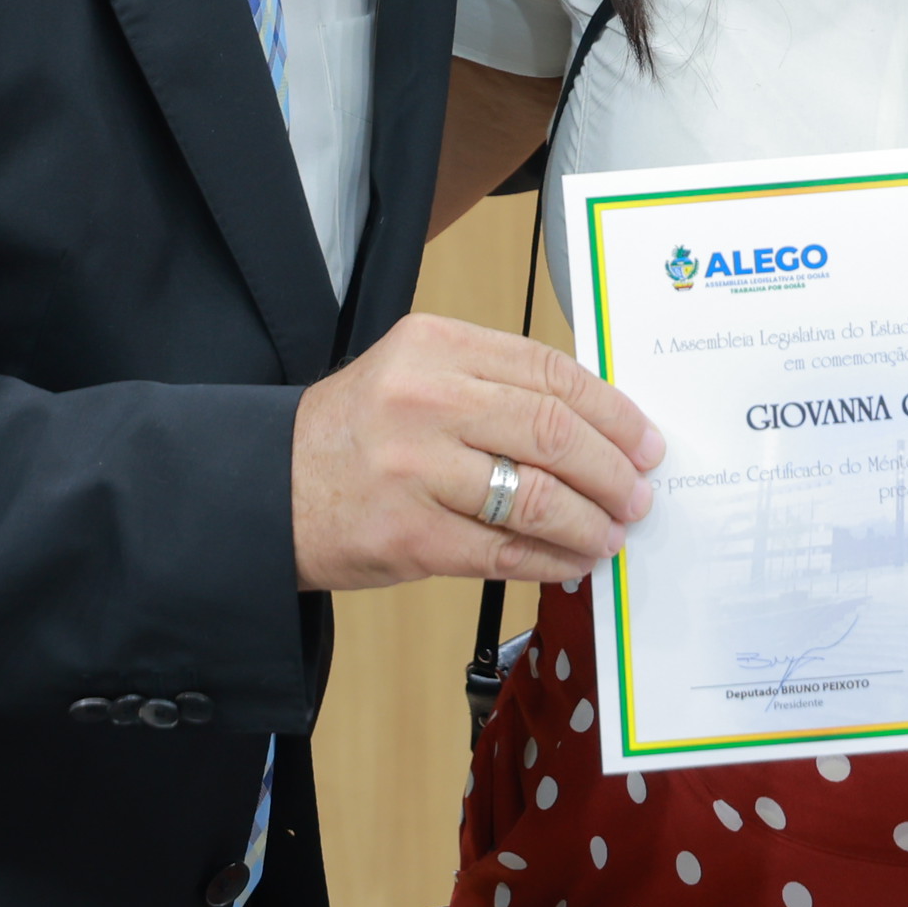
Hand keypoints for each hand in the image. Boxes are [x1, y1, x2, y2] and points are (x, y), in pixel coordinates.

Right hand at [291, 312, 665, 590]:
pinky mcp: (408, 535)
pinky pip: (505, 550)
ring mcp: (416, 470)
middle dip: (613, 470)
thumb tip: (596, 425)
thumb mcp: (415, 376)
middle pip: (555, 432)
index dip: (612, 411)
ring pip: (539, 496)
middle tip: (638, 493)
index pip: (551, 372)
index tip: (644, 439)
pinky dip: (552, 559)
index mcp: (436, 345)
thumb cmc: (353, 434)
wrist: (263, 491)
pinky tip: (573, 561)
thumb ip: (494, 385)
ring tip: (611, 532)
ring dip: (591, 521)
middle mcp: (427, 400)